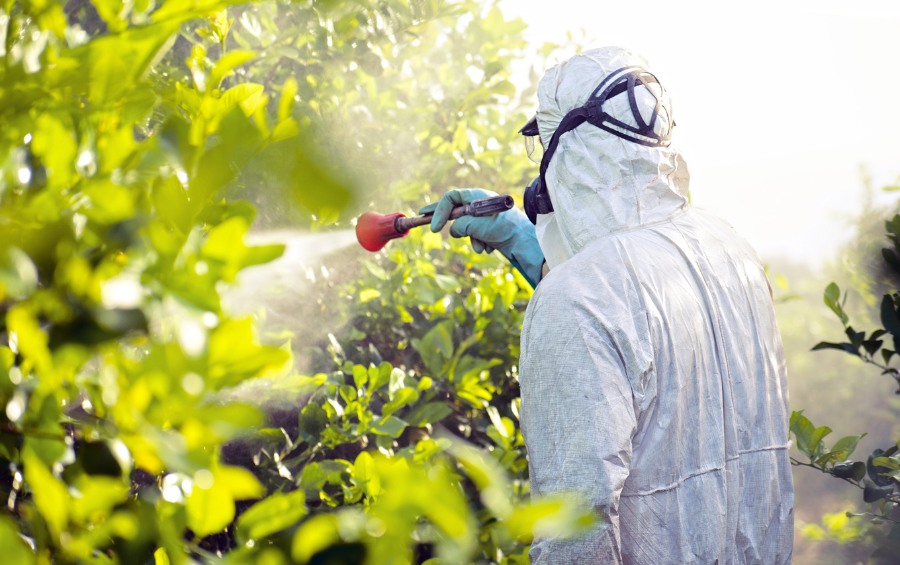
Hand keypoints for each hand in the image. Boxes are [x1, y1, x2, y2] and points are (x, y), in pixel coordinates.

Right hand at [419, 189, 544, 286]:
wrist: (525, 242)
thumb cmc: (504, 228)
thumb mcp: (476, 225)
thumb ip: (459, 226)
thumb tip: (454, 231)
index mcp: (477, 196)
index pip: (451, 198)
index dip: (439, 211)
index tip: (433, 227)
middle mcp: (480, 204)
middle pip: (455, 210)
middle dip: (446, 220)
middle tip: (424, 219)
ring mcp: (485, 217)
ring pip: (465, 228)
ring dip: (471, 239)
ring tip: (482, 243)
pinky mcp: (489, 230)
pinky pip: (475, 237)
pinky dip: (480, 243)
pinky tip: (491, 246)